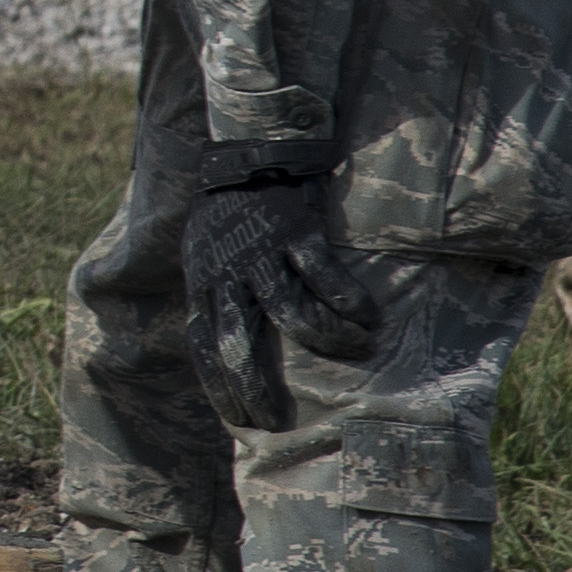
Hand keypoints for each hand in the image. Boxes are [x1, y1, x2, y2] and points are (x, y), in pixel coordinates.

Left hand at [179, 149, 381, 432]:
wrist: (247, 151)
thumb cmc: (228, 210)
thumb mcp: (204, 254)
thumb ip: (215, 294)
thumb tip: (227, 340)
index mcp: (204, 282)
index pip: (204, 347)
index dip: (220, 386)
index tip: (239, 420)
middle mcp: (228, 274)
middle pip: (236, 343)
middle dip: (255, 387)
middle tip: (278, 420)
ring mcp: (262, 254)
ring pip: (291, 315)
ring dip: (327, 340)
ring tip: (356, 351)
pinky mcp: (294, 232)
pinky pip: (323, 277)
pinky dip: (347, 301)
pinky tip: (367, 318)